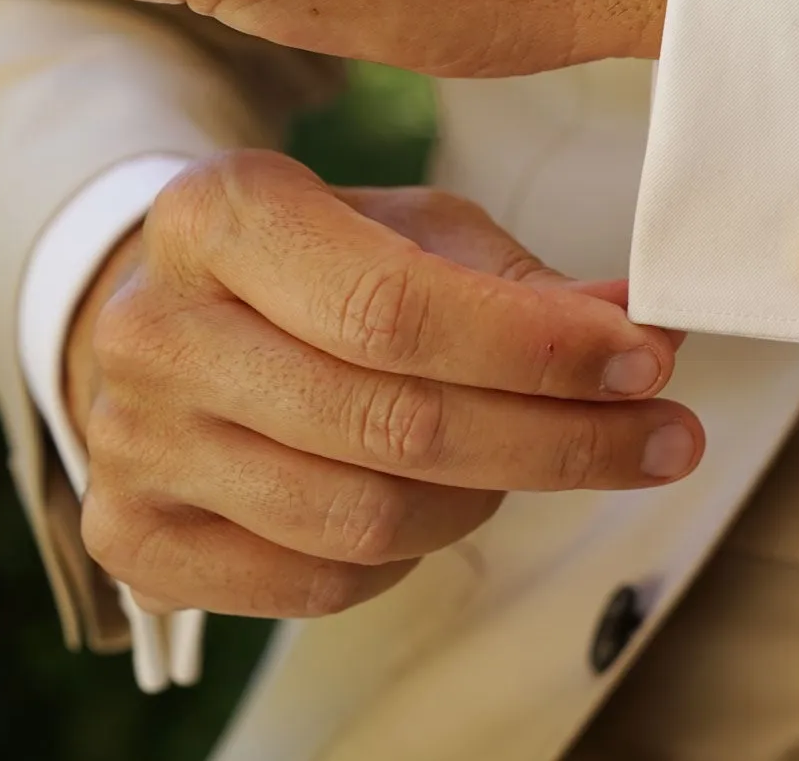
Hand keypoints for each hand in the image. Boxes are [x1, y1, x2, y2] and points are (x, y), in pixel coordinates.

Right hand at [63, 150, 698, 618]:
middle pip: (394, 423)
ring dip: (492, 496)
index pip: (396, 308)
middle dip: (560, 439)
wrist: (176, 315)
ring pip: (366, 517)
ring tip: (543, 455)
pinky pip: (320, 582)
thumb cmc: (320, 262)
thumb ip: (528, 284)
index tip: (647, 363)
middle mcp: (156, 329)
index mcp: (222, 216)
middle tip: (665, 437)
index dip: (537, 349)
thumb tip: (648, 327)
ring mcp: (133, 442)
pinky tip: (449, 499)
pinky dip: (411, 556)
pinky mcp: (135, 537)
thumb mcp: (416, 231)